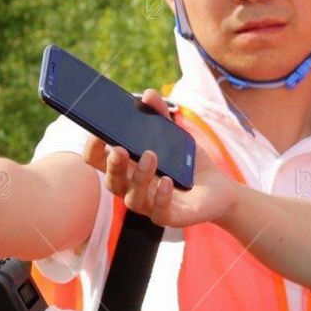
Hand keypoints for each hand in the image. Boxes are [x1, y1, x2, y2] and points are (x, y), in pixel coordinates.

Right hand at [84, 95, 238, 227]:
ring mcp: (147, 204)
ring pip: (131, 197)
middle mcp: (130, 187)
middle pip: (109, 180)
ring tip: (152, 156)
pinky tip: (168, 182)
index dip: (92, 149)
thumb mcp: (175, 136)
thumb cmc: (187, 164)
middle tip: (120, 149)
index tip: (98, 133)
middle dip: (112, 165)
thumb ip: (160, 115)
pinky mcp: (167, 217)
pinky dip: (160, 196)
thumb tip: (148, 94)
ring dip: (139, 176)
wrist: (218, 190)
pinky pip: (158, 212)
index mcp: (125, 167)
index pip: (96, 161)